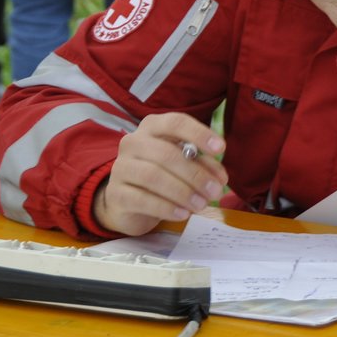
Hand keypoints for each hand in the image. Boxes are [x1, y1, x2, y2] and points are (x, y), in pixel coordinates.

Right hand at [92, 113, 226, 236]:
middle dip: (195, 174)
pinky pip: (142, 199)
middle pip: (166, 153)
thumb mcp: (184, 167)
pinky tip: (183, 214)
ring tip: (201, 205)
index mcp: (152, 127)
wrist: (128, 203)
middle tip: (215, 191)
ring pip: (153, 176)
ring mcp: (121, 167)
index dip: (199, 134)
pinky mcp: (116, 194)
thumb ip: (202, 166)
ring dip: (183, 192)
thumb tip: (219, 177)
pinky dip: (166, 208)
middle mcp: (133, 142)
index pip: (175, 122)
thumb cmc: (161, 177)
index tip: (220, 149)